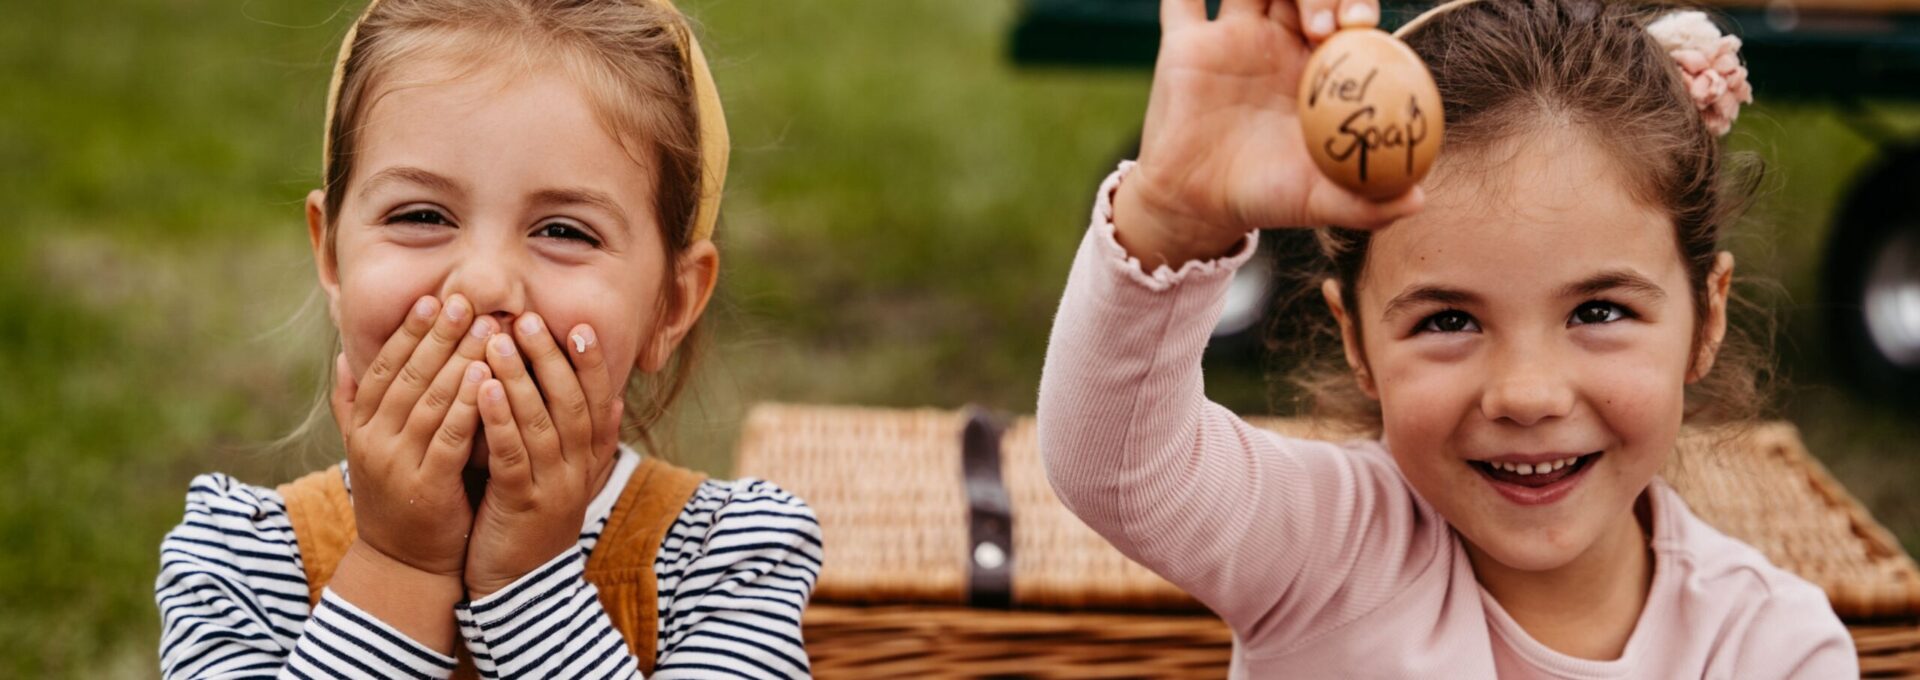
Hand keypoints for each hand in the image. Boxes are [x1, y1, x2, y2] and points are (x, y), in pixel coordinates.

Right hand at [332, 294, 493, 576]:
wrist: (404, 562)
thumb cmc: (397, 495)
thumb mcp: (367, 447)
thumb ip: (353, 404)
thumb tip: (343, 356)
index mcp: (361, 426)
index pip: (383, 367)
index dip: (408, 333)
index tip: (432, 300)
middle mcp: (373, 440)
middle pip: (407, 376)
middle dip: (438, 336)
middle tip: (464, 300)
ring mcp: (397, 463)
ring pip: (430, 400)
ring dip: (459, 360)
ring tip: (485, 327)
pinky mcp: (427, 485)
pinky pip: (449, 435)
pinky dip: (467, 403)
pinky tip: (487, 376)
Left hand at [464, 313, 623, 598]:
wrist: (520, 590)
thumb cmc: (534, 524)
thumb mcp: (567, 479)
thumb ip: (587, 440)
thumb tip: (614, 402)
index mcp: (588, 459)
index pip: (595, 400)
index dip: (589, 363)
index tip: (576, 325)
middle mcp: (577, 469)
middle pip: (570, 403)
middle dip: (550, 358)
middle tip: (526, 319)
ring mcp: (552, 488)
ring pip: (541, 423)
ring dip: (521, 377)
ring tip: (498, 339)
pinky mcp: (521, 507)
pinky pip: (513, 455)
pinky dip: (500, 420)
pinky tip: (484, 390)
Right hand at [1113, 0, 1423, 268]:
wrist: (1198, 207)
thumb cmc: (1264, 199)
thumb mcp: (1319, 203)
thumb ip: (1368, 202)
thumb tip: (1418, 200)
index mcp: (1315, 67)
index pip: (1345, 15)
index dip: (1356, 6)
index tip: (1361, 23)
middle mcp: (1275, 42)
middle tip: (1326, 26)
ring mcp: (1229, 37)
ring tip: (1296, 18)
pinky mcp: (1184, 44)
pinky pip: (1180, 1)